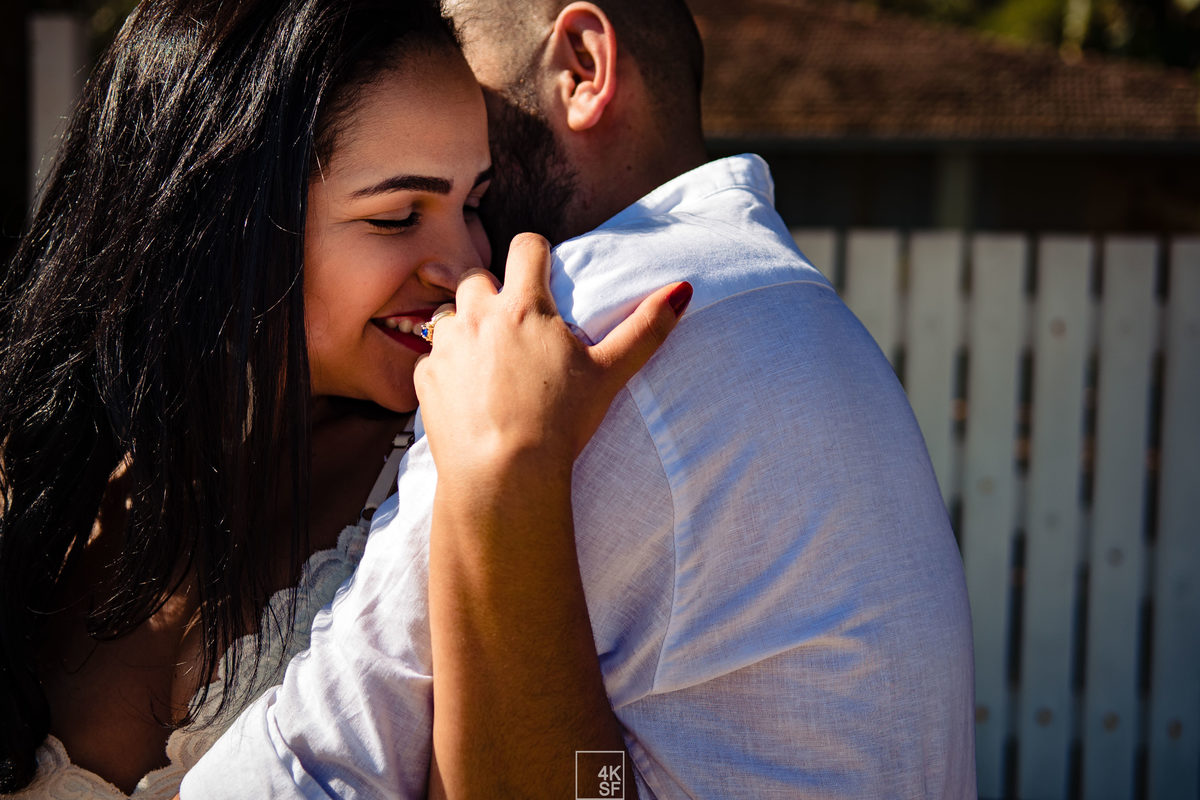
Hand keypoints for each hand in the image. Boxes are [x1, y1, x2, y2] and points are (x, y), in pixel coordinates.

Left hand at [413, 232, 689, 480]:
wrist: (504, 475)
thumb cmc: (561, 423)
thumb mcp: (610, 373)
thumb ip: (645, 329)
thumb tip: (683, 290)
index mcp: (525, 306)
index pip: (526, 246)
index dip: (537, 254)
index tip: (544, 274)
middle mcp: (479, 316)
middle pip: (478, 277)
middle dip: (493, 293)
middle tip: (515, 327)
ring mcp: (447, 347)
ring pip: (448, 316)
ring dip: (465, 328)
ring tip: (489, 362)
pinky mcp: (426, 380)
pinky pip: (432, 361)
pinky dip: (447, 371)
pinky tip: (469, 397)